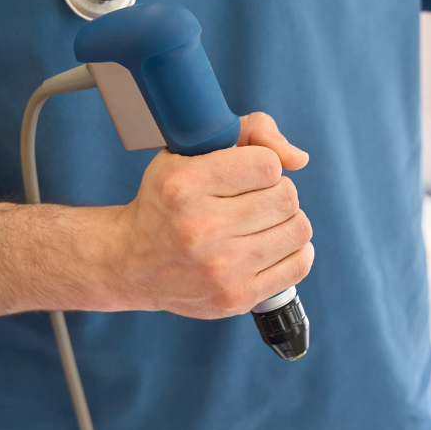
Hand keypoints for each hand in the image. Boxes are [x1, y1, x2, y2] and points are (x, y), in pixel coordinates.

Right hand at [106, 113, 313, 318]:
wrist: (131, 263)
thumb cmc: (168, 201)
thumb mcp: (189, 152)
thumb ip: (250, 132)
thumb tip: (299, 158)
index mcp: (184, 185)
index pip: (268, 165)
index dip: (265, 164)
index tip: (249, 172)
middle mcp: (201, 228)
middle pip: (287, 197)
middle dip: (277, 192)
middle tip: (256, 199)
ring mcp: (220, 268)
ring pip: (299, 229)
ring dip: (288, 220)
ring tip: (264, 222)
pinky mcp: (236, 297)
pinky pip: (299, 264)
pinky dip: (294, 250)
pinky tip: (274, 245)